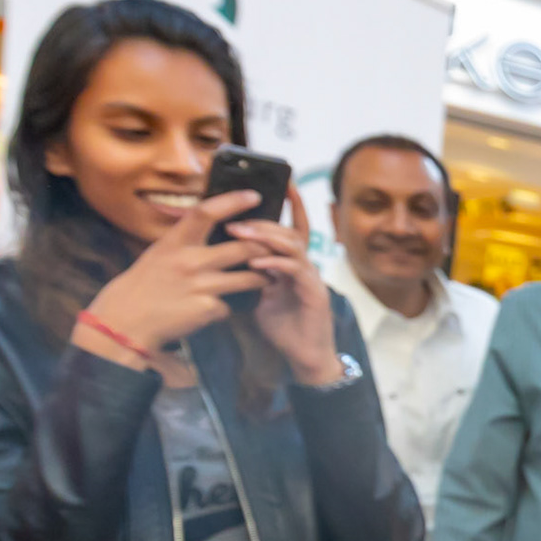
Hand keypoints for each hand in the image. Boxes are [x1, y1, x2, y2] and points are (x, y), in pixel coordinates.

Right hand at [74, 190, 269, 364]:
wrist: (126, 321)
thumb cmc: (146, 284)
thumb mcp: (160, 253)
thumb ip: (186, 240)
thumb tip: (213, 222)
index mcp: (174, 242)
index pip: (205, 213)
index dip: (231, 201)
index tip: (253, 195)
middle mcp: (188, 261)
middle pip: (242, 248)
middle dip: (264, 248)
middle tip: (274, 248)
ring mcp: (200, 286)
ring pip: (249, 278)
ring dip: (262, 278)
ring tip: (267, 277)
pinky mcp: (207, 309)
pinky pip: (231, 305)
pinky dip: (228, 306)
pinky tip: (219, 307)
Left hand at [242, 186, 340, 384]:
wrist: (304, 357)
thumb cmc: (282, 326)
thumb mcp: (260, 294)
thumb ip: (250, 273)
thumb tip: (225, 254)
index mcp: (293, 264)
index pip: (294, 228)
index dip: (292, 205)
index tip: (283, 183)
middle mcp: (305, 267)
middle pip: (289, 233)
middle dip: (263, 222)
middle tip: (235, 219)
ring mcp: (312, 279)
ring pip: (294, 247)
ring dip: (266, 238)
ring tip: (241, 233)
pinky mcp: (315, 295)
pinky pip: (295, 271)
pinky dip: (275, 264)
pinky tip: (257, 263)